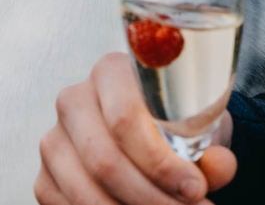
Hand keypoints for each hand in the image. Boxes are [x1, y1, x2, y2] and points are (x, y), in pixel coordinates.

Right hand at [36, 53, 236, 203]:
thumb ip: (211, 148)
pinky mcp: (45, 175)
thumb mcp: (200, 126)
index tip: (194, 188)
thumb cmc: (175, 123)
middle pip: (105, 160)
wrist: (148, 134)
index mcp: (110, 73)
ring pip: (86, 191)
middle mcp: (73, 100)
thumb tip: (219, 166)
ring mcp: (54, 139)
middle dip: (151, 198)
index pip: (125, 118)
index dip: (161, 162)